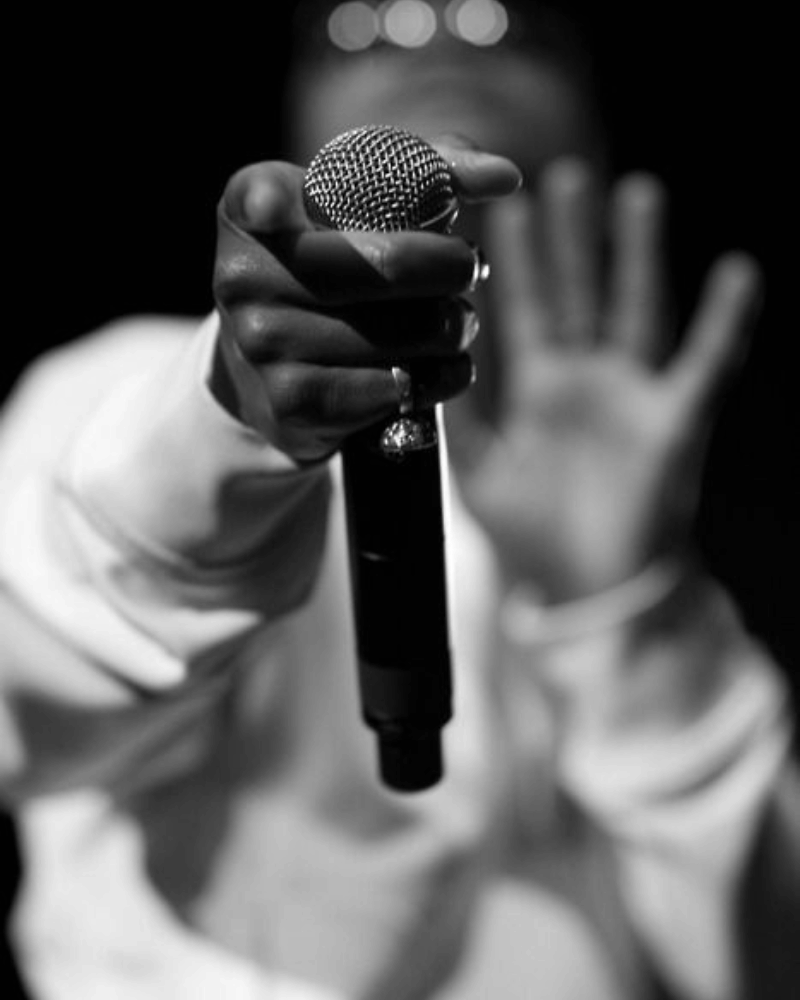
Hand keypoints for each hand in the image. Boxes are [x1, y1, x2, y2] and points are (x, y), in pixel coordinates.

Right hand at [211, 141, 520, 463]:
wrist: (276, 366)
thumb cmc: (335, 266)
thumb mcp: (361, 209)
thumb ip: (430, 174)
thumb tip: (505, 176)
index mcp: (248, 212)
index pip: (257, 196)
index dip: (266, 201)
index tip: (273, 206)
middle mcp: (241, 278)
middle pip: (374, 266)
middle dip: (443, 268)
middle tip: (471, 269)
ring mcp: (260, 346)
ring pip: (390, 334)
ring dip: (446, 329)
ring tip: (459, 322)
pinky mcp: (290, 404)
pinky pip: (385, 389)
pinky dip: (433, 378)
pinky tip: (447, 367)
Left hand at [447, 159, 762, 601]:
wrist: (590, 593)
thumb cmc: (535, 541)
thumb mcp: (480, 481)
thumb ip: (459, 425)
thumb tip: (426, 366)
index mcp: (537, 391)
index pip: (519, 312)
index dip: (505, 264)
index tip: (487, 212)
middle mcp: (585, 382)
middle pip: (577, 293)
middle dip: (567, 239)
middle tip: (553, 176)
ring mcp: (632, 396)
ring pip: (637, 310)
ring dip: (637, 254)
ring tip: (635, 191)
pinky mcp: (674, 423)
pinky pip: (705, 365)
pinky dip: (723, 322)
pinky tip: (735, 271)